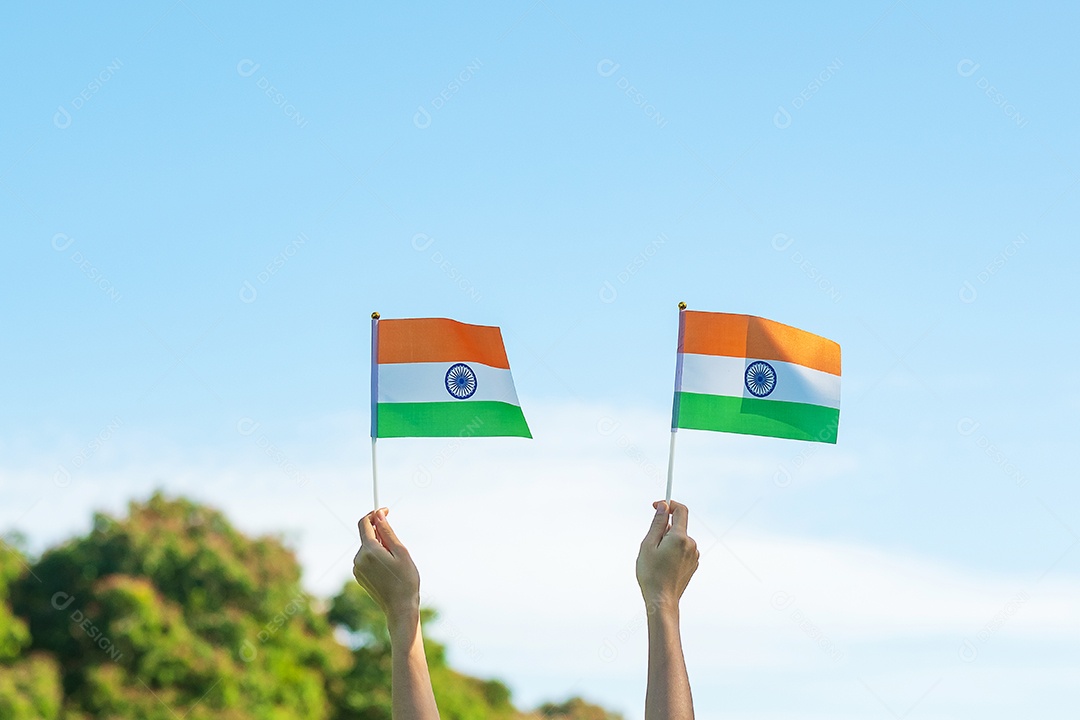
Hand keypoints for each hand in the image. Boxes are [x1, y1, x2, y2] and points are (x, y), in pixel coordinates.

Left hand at [353, 508, 420, 630]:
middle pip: (367, 536)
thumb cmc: (406, 580)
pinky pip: (366, 559)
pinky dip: (376, 557)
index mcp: (369, 551)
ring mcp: (357, 568)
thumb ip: (387, 532)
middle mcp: (358, 558)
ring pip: (367, 548)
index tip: (386, 510)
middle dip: (380, 534)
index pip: (365, 523)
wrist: (400, 608)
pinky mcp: (359, 576)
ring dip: (379, 547)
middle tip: (398, 547)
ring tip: (395, 563)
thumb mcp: (401, 552)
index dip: (375, 514)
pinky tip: (388, 570)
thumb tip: (378, 515)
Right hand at [636, 500, 698, 609]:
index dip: (669, 504)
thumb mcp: (648, 545)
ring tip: (657, 559)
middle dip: (664, 529)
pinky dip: (673, 551)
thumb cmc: (652, 574)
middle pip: (678, 526)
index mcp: (680, 537)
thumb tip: (663, 506)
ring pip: (680, 539)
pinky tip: (664, 566)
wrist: (662, 600)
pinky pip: (683, 550)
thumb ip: (657, 523)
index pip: (680, 510)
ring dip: (668, 542)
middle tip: (651, 545)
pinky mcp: (693, 564)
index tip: (657, 506)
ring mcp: (694, 555)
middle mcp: (691, 544)